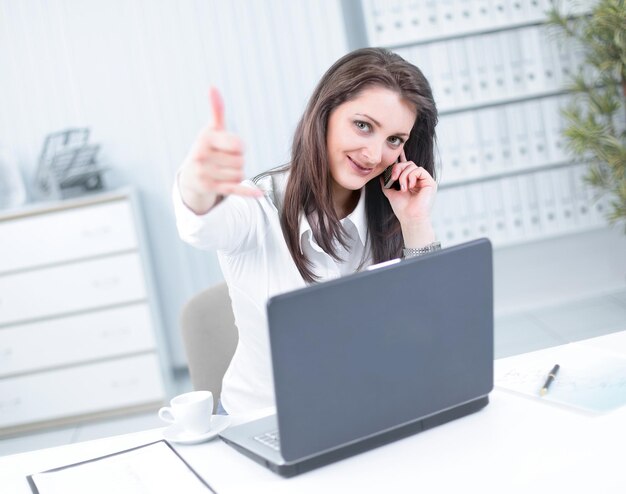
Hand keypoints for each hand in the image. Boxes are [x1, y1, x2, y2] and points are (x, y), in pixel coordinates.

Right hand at [178, 87, 261, 212]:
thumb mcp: (211, 130)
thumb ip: (217, 110)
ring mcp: (205, 174)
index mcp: (205, 139)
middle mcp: (202, 156)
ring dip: (236, 174)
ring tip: (223, 171)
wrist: (190, 176)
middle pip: (240, 161)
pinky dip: (247, 192)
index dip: (239, 146)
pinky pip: (235, 189)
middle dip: (237, 161)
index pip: (238, 145)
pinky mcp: (210, 188)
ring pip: (240, 175)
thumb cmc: (206, 148)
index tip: (231, 147)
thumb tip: (212, 87)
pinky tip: (260, 193)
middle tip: (224, 161)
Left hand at [380, 149, 436, 225]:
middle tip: (393, 178)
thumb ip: (387, 183)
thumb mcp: (391, 193)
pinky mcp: (430, 182)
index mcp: (410, 181)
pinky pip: (419, 170)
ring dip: (403, 175)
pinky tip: (409, 186)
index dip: (401, 158)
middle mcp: (418, 180)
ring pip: (412, 166)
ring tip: (402, 187)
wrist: (410, 218)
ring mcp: (424, 180)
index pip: (406, 167)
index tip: (398, 151)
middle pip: (408, 164)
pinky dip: (411, 176)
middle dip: (398, 168)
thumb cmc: (402, 208)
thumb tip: (382, 175)